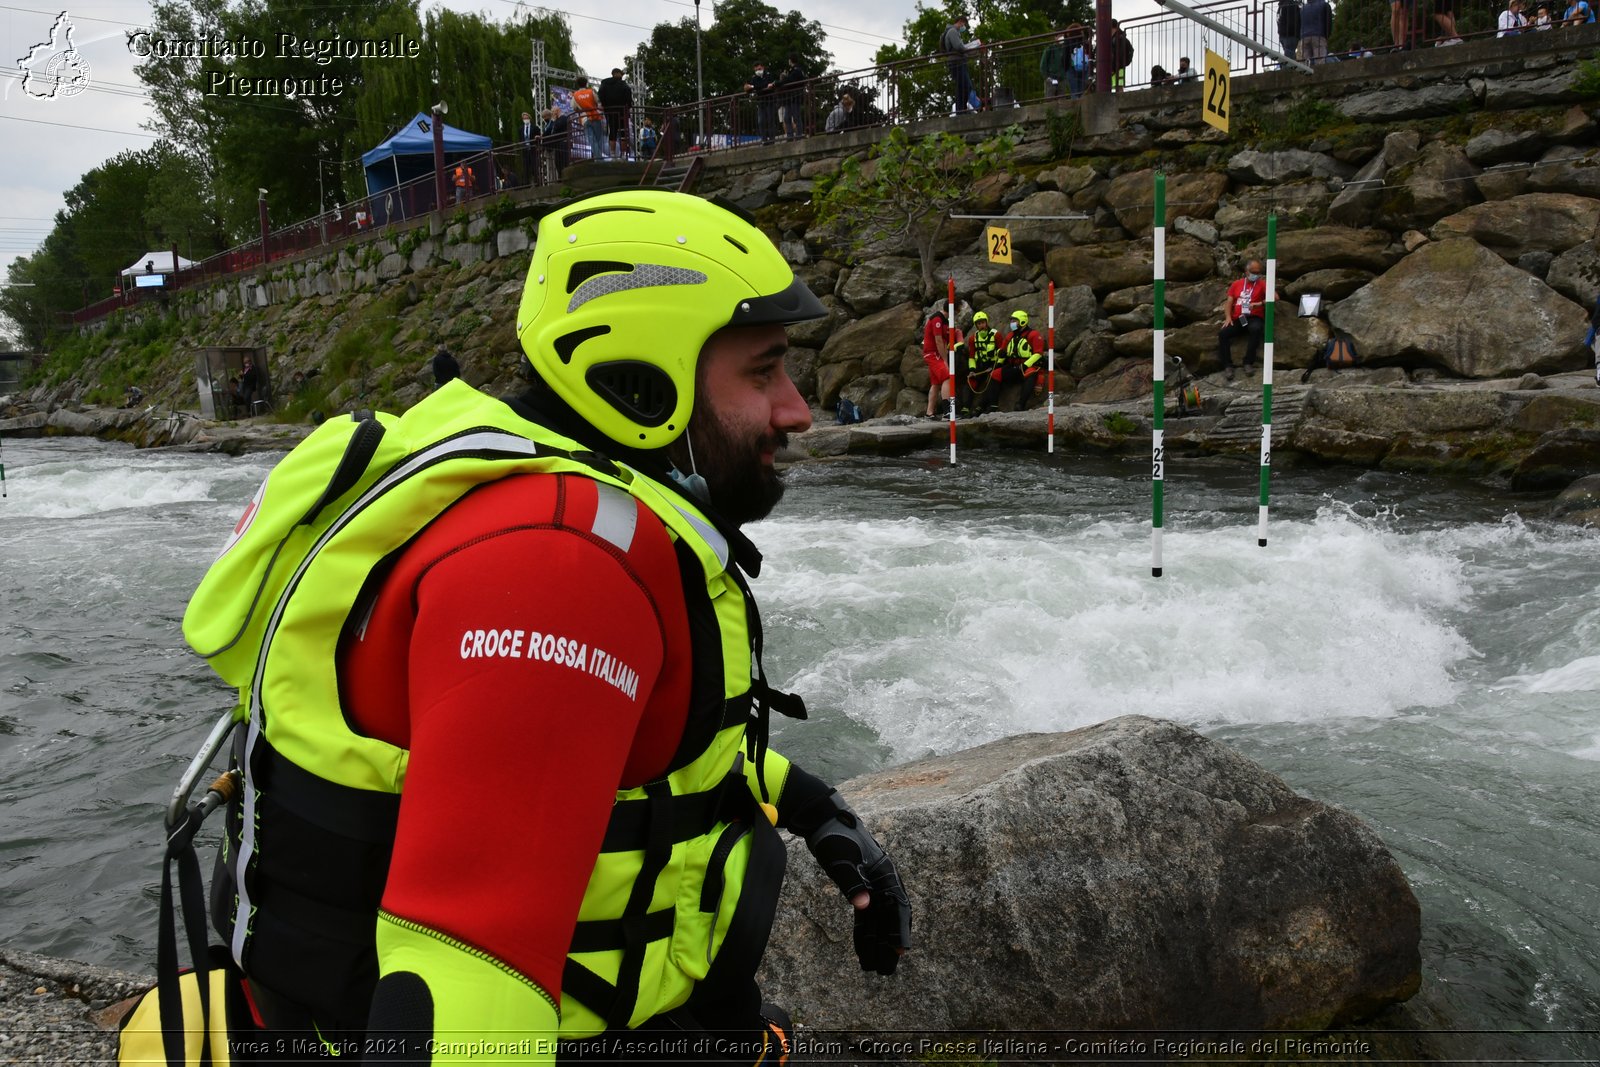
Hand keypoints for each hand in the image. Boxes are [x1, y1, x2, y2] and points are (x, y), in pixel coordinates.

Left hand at [802, 802, 911, 974]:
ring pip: (877, 920)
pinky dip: (864, 933)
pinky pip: (865, 916)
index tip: (901, 951)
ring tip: (875, 968)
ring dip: (876, 943)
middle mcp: (883, 881)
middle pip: (889, 918)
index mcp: (885, 872)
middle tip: (887, 969)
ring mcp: (872, 885)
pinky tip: (862, 950)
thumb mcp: (840, 859)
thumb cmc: (834, 836)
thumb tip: (864, 905)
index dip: (899, 930)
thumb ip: (852, 882)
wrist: (823, 820)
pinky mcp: (859, 888)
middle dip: (888, 944)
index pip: (897, 906)